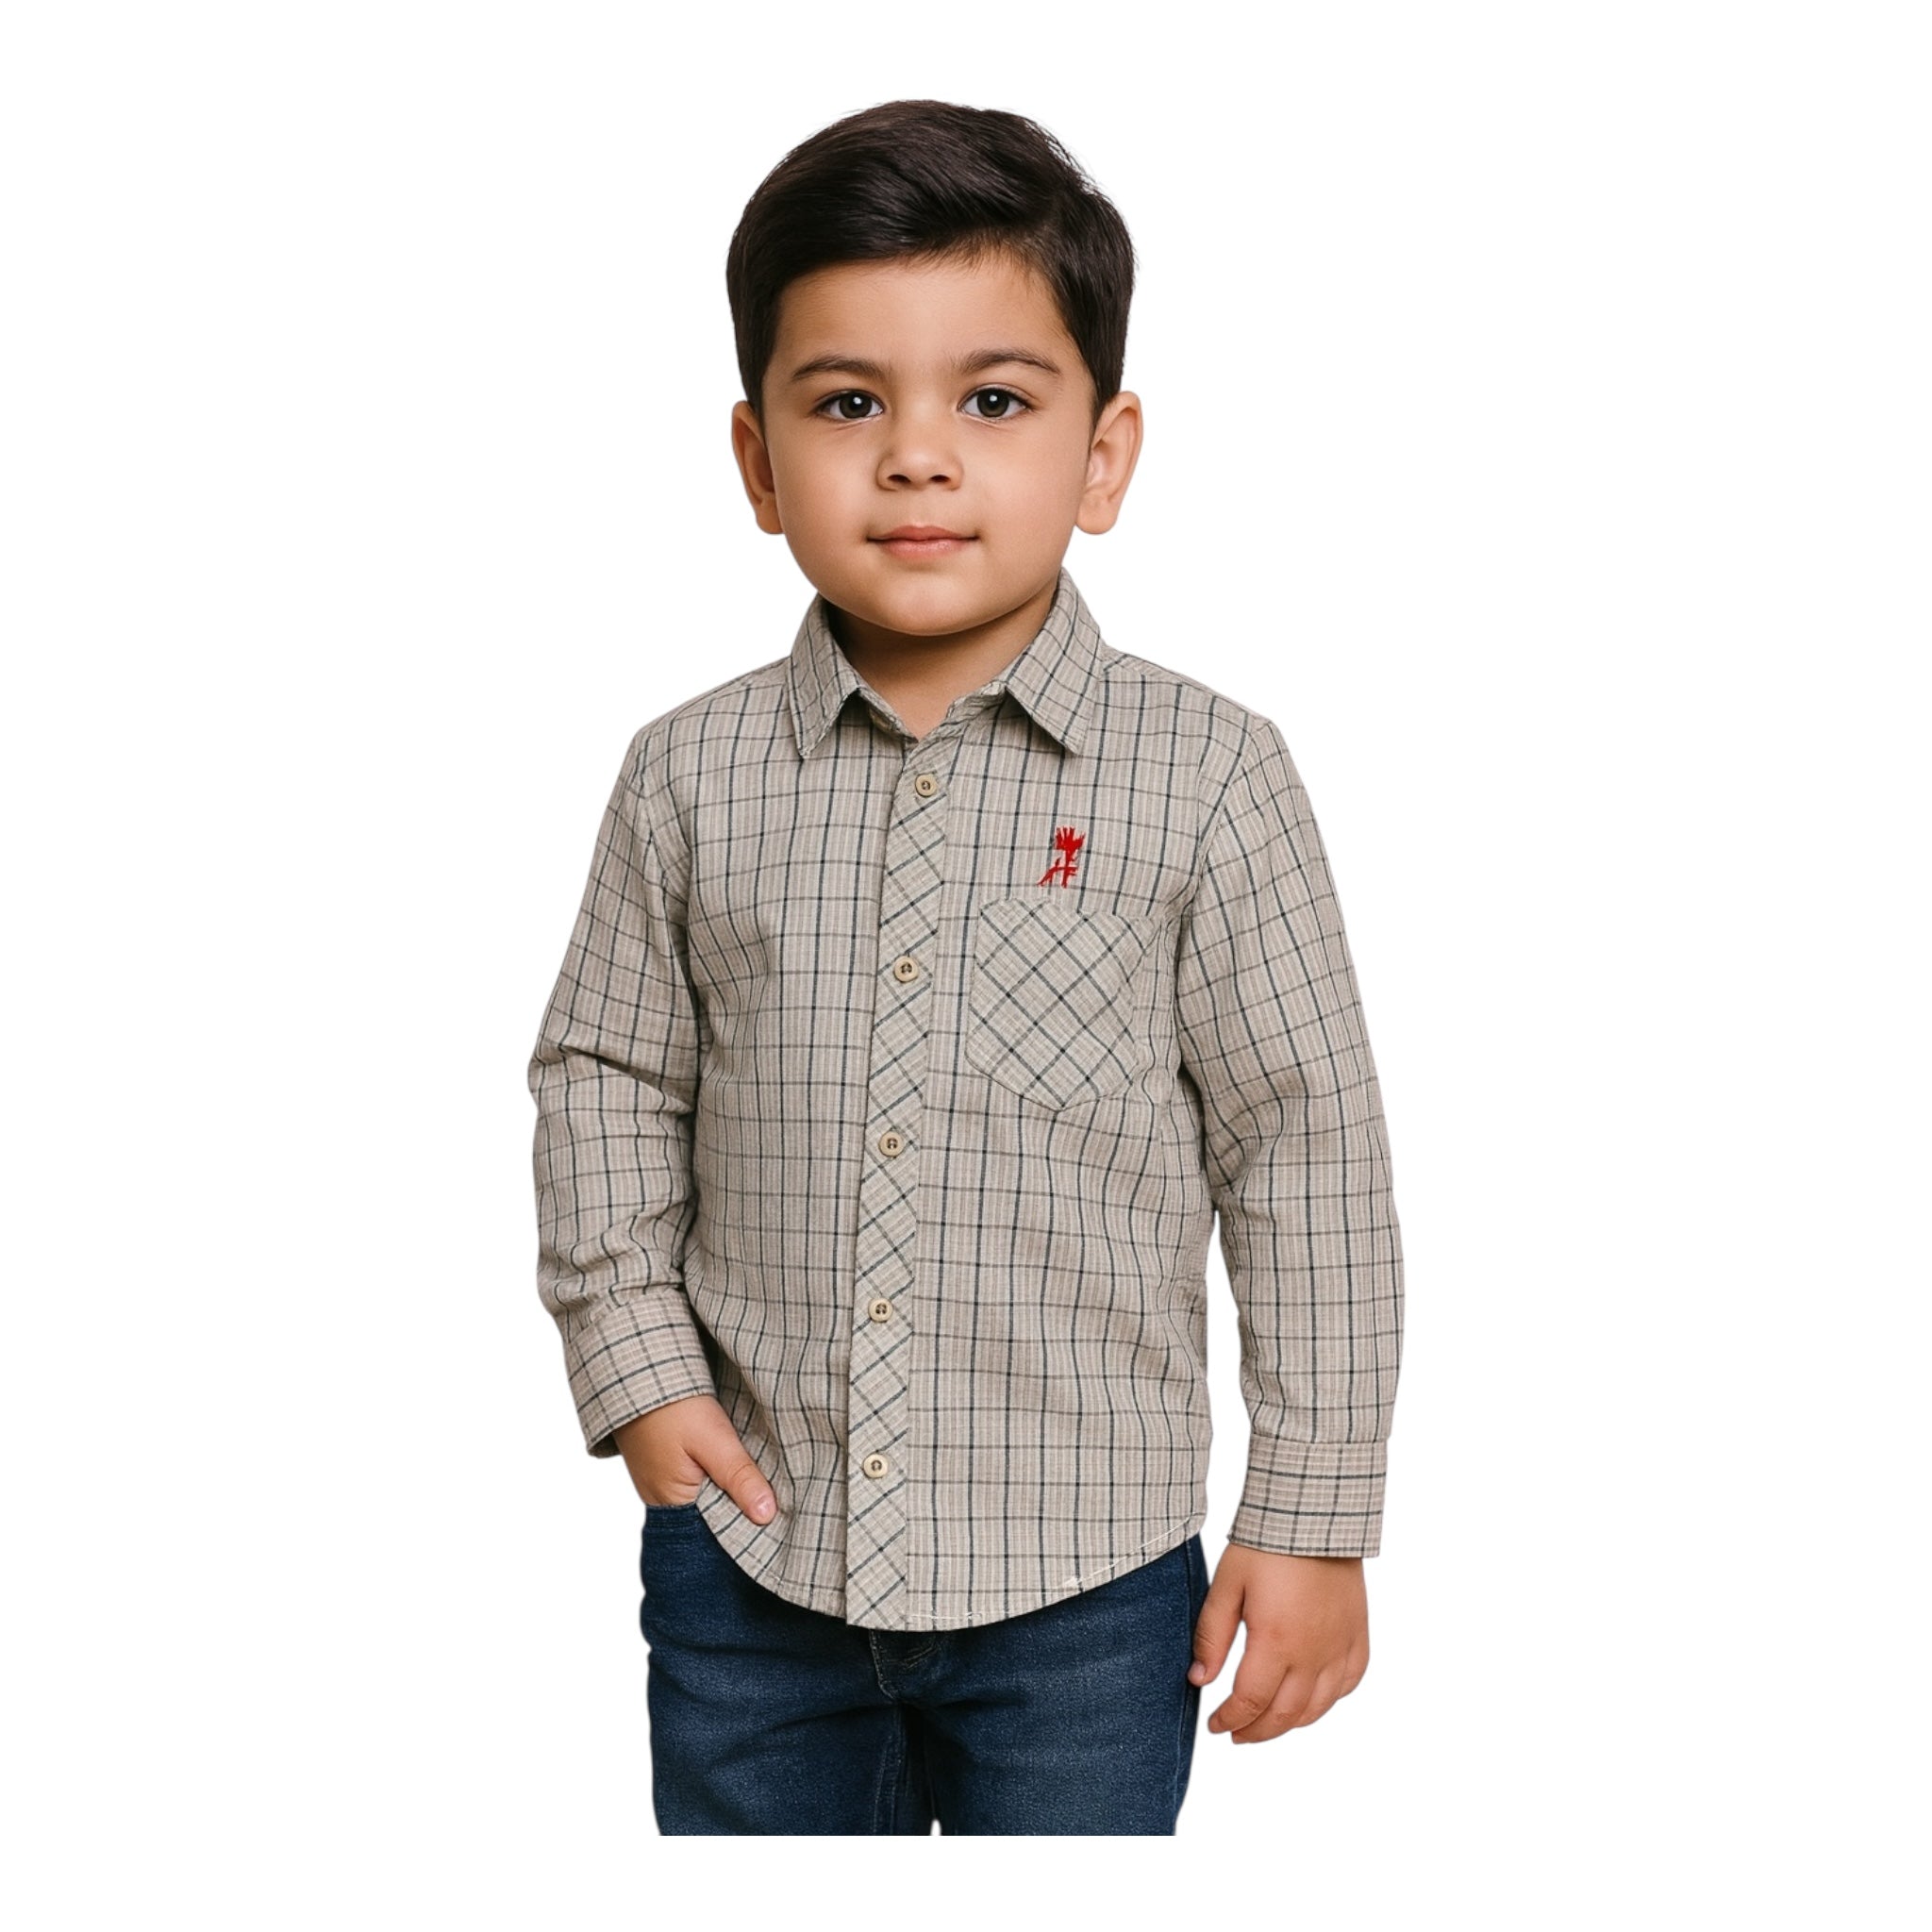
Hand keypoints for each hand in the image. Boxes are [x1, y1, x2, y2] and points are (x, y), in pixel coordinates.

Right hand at [613, 1393, 777, 1523]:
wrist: (637, 1371)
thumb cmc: (671, 1407)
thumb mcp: (712, 1441)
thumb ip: (739, 1477)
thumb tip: (767, 1515)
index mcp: (672, 1508)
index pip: (716, 1534)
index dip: (748, 1526)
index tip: (781, 1518)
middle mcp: (665, 1501)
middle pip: (714, 1515)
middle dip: (744, 1506)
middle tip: (783, 1497)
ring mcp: (666, 1481)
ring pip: (711, 1495)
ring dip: (734, 1487)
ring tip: (769, 1480)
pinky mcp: (670, 1463)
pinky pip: (703, 1479)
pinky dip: (722, 1473)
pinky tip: (743, 1462)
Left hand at [1187, 1543, 1369, 1742]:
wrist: (1315, 1515)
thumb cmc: (1266, 1546)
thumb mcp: (1227, 1586)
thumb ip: (1212, 1637)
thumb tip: (1199, 1679)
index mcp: (1276, 1642)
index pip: (1251, 1702)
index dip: (1229, 1720)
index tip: (1214, 1724)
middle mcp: (1313, 1653)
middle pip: (1284, 1715)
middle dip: (1256, 1731)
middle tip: (1236, 1734)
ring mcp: (1340, 1647)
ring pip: (1317, 1708)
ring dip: (1289, 1724)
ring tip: (1267, 1724)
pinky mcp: (1358, 1636)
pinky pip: (1347, 1684)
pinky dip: (1326, 1701)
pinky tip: (1309, 1700)